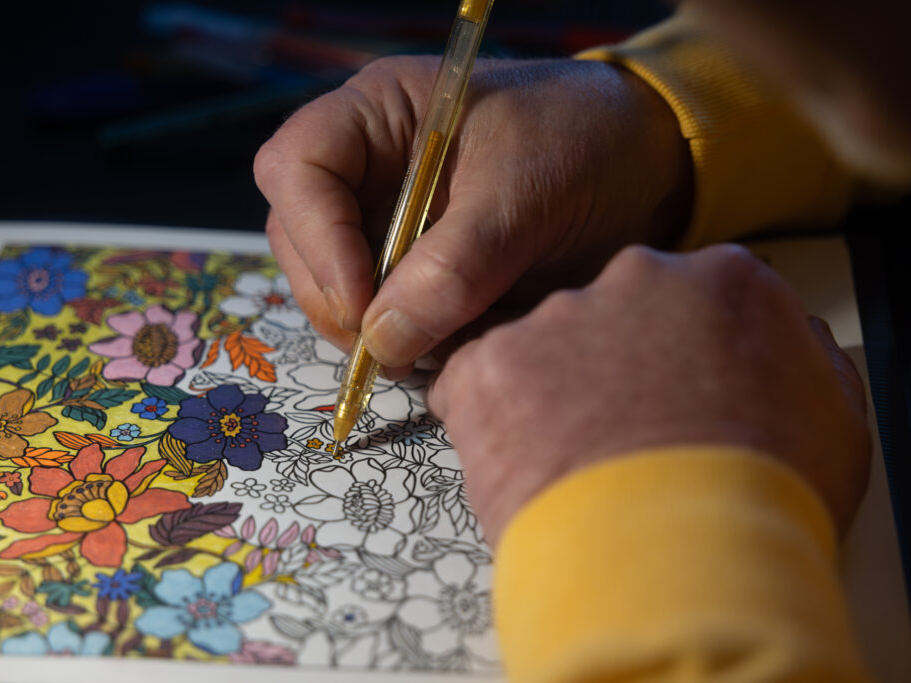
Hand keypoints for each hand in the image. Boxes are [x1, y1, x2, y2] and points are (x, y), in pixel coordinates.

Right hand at [254, 57, 691, 372]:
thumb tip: (385, 341)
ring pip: (331, 281)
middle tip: (391, 346)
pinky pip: (378, 310)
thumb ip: (454, 267)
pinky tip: (441, 349)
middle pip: (299, 234)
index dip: (317, 238)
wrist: (645, 165)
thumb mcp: (524, 196)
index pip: (298, 166)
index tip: (364, 301)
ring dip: (366, 326)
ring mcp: (385, 218)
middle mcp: (368, 165)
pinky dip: (399, 339)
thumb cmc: (585, 143)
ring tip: (426, 350)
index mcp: (380, 113)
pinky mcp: (412, 266)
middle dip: (337, 295)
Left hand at [429, 244, 870, 541]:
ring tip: (571, 466)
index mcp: (724, 282)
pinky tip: (522, 465)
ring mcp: (557, 318)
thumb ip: (800, 363)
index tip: (668, 395)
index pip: (690, 302)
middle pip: (610, 318)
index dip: (677, 357)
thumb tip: (788, 350)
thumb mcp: (832, 420)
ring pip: (540, 349)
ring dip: (546, 397)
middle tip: (617, 436)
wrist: (680, 561)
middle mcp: (636, 279)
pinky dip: (488, 421)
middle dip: (607, 370)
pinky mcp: (491, 364)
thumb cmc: (764, 501)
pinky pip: (474, 385)